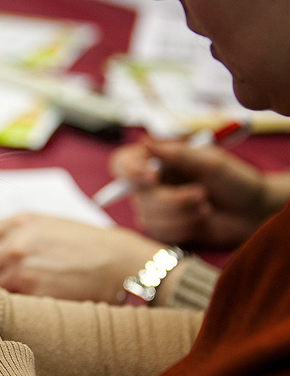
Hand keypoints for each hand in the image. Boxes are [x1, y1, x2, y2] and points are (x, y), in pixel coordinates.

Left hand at [0, 213, 163, 303]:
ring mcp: (24, 269)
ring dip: (6, 288)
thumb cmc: (85, 244)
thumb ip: (14, 232)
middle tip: (10, 275)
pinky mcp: (35, 293)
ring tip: (29, 285)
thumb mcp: (47, 224)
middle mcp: (17, 244)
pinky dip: (21, 301)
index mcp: (19, 222)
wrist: (119, 262)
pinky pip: (13, 301)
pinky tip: (39, 295)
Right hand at [110, 138, 269, 246]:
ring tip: (206, 208)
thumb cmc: (235, 181)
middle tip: (202, 195)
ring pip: (147, 217)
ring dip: (182, 215)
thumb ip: (176, 154)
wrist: (253, 211)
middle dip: (172, 199)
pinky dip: (183, 228)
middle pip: (138, 195)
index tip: (152, 176)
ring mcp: (154, 208)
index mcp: (158, 161)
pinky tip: (200, 221)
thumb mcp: (210, 161)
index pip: (122, 163)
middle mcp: (151, 184)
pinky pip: (158, 233)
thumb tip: (144, 142)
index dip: (131, 171)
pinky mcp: (163, 229)